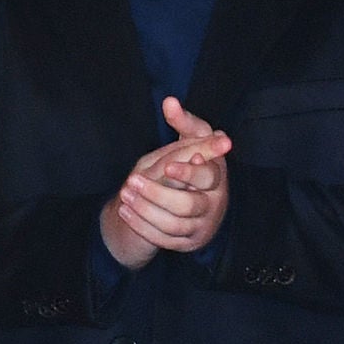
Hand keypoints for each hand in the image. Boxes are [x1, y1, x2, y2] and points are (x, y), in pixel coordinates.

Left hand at [99, 96, 235, 267]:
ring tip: (125, 195)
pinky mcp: (188, 242)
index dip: (189, 174)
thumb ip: (184, 122)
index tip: (168, 167)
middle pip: (189, 205)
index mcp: (217, 178)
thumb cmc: (193, 164)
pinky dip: (143, 227)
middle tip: (132, 181)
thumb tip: (170, 101)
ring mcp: (201, 226)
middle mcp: (214, 204)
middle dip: (158, 194)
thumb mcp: (194, 140)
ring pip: (174, 225)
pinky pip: (165, 240)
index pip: (208, 177)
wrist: (192, 204)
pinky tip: (126, 211)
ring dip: (146, 211)